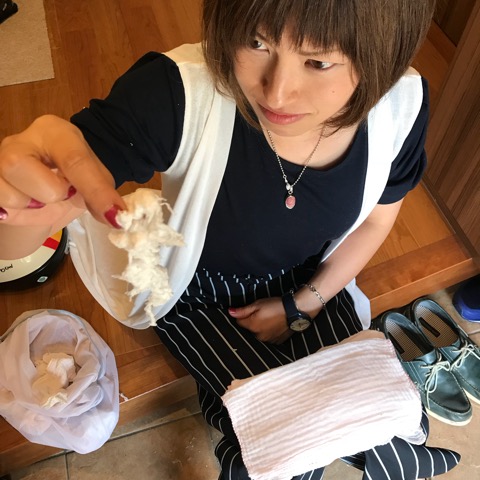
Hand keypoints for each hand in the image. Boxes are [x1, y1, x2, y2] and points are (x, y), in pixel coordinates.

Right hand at [0, 115, 124, 227]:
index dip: (95, 191)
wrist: (49, 179)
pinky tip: (29, 203)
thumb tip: (115, 217)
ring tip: (43, 197)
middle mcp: (20, 140)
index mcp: (54, 132)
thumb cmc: (73, 177)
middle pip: (21, 166)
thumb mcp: (95, 181)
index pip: (73, 159)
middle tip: (64, 192)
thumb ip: (103, 196)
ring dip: (34, 206)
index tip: (114, 215)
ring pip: (8, 194)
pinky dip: (18, 212)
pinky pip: (0, 206)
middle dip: (50, 192)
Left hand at [229, 297, 293, 343]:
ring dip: (261, 327)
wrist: (294, 310)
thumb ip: (242, 310)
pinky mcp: (276, 341)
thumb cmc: (275, 305)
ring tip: (270, 318)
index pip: (239, 322)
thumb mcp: (257, 304)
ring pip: (258, 333)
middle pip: (249, 328)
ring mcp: (268, 339)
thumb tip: (230, 312)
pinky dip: (269, 331)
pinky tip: (275, 324)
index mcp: (252, 325)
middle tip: (262, 312)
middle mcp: (258, 335)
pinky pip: (268, 336)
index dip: (243, 315)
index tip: (250, 310)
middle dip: (252, 321)